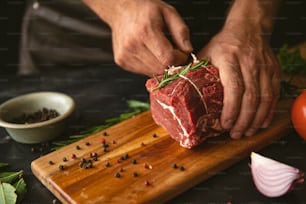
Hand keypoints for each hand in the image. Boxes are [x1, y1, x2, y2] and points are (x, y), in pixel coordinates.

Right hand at [84, 0, 192, 75]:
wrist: (121, 9)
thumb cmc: (145, 10)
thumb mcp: (168, 12)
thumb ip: (181, 31)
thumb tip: (188, 51)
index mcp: (145, 31)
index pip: (168, 58)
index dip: (180, 59)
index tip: (182, 53)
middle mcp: (132, 45)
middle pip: (160, 68)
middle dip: (172, 65)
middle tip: (174, 54)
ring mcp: (125, 55)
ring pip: (152, 73)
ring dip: (161, 66)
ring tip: (162, 53)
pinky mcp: (122, 61)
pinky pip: (143, 72)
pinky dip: (151, 67)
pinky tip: (150, 54)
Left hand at [198, 24, 280, 138]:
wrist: (249, 28)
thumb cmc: (224, 44)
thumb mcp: (205, 53)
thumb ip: (194, 70)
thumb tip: (175, 88)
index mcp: (229, 59)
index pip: (234, 88)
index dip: (231, 109)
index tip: (224, 124)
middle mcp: (249, 64)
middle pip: (250, 98)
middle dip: (242, 120)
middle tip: (234, 134)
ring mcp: (264, 68)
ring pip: (264, 98)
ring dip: (255, 119)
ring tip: (245, 132)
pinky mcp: (273, 72)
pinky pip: (274, 94)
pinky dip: (268, 111)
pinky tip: (260, 123)